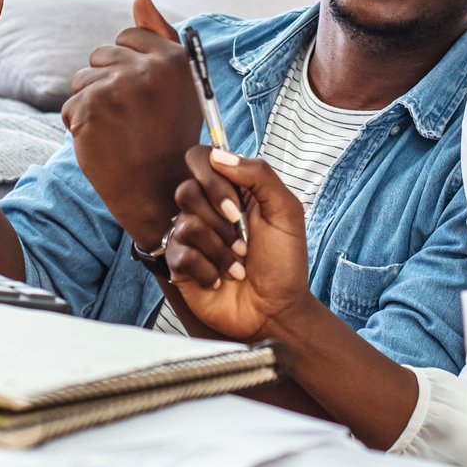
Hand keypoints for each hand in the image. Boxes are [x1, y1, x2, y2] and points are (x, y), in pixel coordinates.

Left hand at [59, 0, 200, 247]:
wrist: (159, 193)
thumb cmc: (168, 138)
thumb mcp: (177, 86)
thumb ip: (160, 37)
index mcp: (173, 59)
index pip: (129, 36)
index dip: (127, 65)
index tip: (140, 95)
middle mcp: (147, 69)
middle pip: (101, 55)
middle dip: (106, 83)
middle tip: (130, 119)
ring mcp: (117, 88)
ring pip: (82, 80)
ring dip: (91, 105)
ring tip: (117, 132)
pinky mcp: (90, 110)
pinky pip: (70, 107)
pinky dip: (80, 128)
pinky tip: (104, 145)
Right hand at [164, 147, 315, 341]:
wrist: (277, 310)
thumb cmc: (284, 263)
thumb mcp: (286, 212)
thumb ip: (260, 175)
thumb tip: (219, 156)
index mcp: (231, 191)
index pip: (200, 160)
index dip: (212, 178)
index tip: (236, 205)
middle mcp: (206, 210)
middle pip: (186, 190)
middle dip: (220, 220)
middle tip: (243, 241)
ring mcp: (191, 237)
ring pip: (185, 223)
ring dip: (220, 249)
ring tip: (238, 265)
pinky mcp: (180, 265)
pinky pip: (180, 253)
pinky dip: (208, 269)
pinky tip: (221, 279)